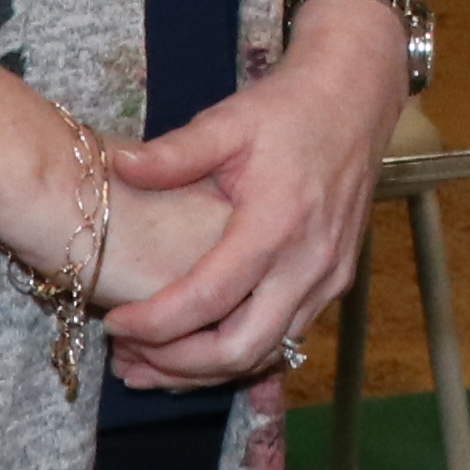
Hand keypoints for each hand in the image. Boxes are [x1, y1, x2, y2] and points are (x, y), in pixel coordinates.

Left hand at [95, 6, 412, 388]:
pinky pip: (285, 338)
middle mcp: (308, 263)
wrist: (354, 100)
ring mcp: (327, 279)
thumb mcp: (228, 121)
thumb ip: (174, 152)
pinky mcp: (334, 283)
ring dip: (206, 370)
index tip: (115, 324)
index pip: (209, 299)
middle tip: (128, 360)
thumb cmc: (289, 109)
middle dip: (178, 366)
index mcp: (276, 225)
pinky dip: (239, 355)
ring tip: (149, 366)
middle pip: (241, 348)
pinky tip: (197, 352)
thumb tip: (119, 167)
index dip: (156, 323)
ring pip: (265, 354)